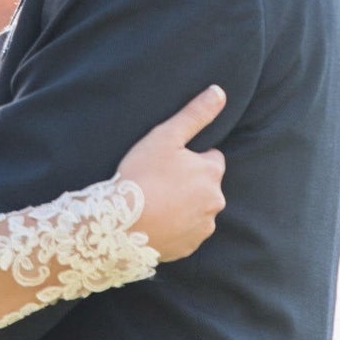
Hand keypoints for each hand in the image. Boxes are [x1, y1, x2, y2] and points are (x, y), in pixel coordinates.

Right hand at [117, 85, 227, 262]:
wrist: (120, 225)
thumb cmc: (141, 176)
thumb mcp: (166, 137)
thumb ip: (195, 114)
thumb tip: (219, 92)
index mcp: (211, 173)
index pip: (211, 158)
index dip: (189, 158)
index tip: (168, 162)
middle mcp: (214, 202)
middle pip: (205, 186)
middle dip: (189, 183)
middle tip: (158, 182)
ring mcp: (202, 227)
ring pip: (197, 210)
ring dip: (183, 206)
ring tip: (155, 202)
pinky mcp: (189, 247)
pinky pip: (187, 232)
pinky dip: (176, 227)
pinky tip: (155, 221)